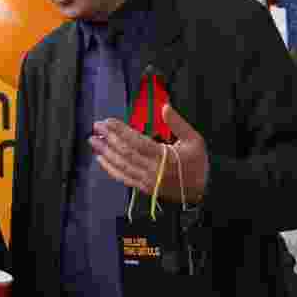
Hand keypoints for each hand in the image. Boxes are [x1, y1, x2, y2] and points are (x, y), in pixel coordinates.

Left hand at [91, 101, 208, 203]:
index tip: (108, 121)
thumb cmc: (197, 163)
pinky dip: (110, 169)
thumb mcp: (194, 139)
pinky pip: (123, 178)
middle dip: (109, 139)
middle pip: (125, 153)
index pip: (137, 142)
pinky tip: (101, 159)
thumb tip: (165, 107)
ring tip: (94, 141)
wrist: (203, 189)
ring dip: (106, 153)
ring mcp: (147, 181)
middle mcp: (153, 170)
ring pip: (122, 166)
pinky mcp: (144, 188)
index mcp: (165, 157)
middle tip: (96, 127)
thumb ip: (178, 123)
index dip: (120, 131)